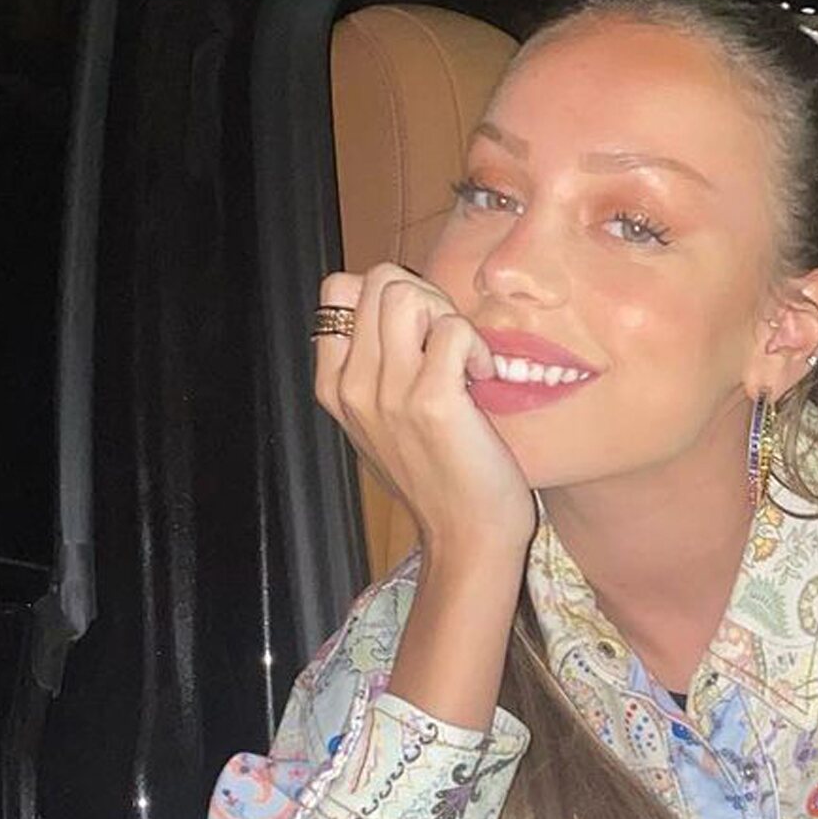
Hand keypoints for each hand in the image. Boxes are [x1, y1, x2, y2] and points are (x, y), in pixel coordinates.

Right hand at [313, 264, 535, 562]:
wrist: (465, 538)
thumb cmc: (436, 480)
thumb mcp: (381, 425)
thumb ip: (374, 372)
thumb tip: (395, 312)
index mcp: (334, 386)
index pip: (338, 291)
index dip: (386, 292)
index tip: (418, 331)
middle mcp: (352, 386)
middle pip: (376, 280)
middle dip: (425, 295)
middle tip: (449, 340)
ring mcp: (387, 394)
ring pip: (406, 293)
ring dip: (446, 314)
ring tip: (463, 355)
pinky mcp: (431, 402)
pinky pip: (452, 330)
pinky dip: (477, 345)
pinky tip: (484, 376)